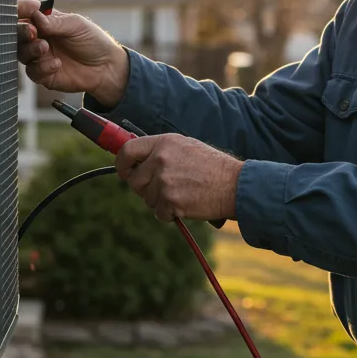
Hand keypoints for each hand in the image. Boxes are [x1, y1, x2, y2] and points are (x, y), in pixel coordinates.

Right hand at [17, 0, 128, 105]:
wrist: (106, 67)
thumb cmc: (92, 41)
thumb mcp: (76, 25)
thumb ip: (55, 22)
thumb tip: (35, 15)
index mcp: (44, 21)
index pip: (24, 13)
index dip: (18, 10)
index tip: (20, 11)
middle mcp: (38, 37)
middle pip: (16, 34)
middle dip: (21, 32)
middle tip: (32, 32)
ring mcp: (39, 56)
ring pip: (21, 53)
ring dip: (30, 49)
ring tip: (45, 48)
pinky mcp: (43, 74)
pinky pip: (33, 71)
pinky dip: (42, 67)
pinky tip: (57, 64)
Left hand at [115, 134, 242, 221]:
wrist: (234, 184)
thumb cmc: (212, 167)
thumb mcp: (186, 147)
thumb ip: (161, 152)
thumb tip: (136, 161)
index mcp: (163, 143)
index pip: (127, 151)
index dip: (122, 165)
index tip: (124, 173)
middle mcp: (161, 159)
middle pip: (134, 181)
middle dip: (145, 189)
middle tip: (165, 189)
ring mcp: (164, 181)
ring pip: (147, 200)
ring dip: (161, 202)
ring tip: (183, 194)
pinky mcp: (170, 200)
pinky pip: (159, 213)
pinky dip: (170, 214)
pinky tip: (187, 205)